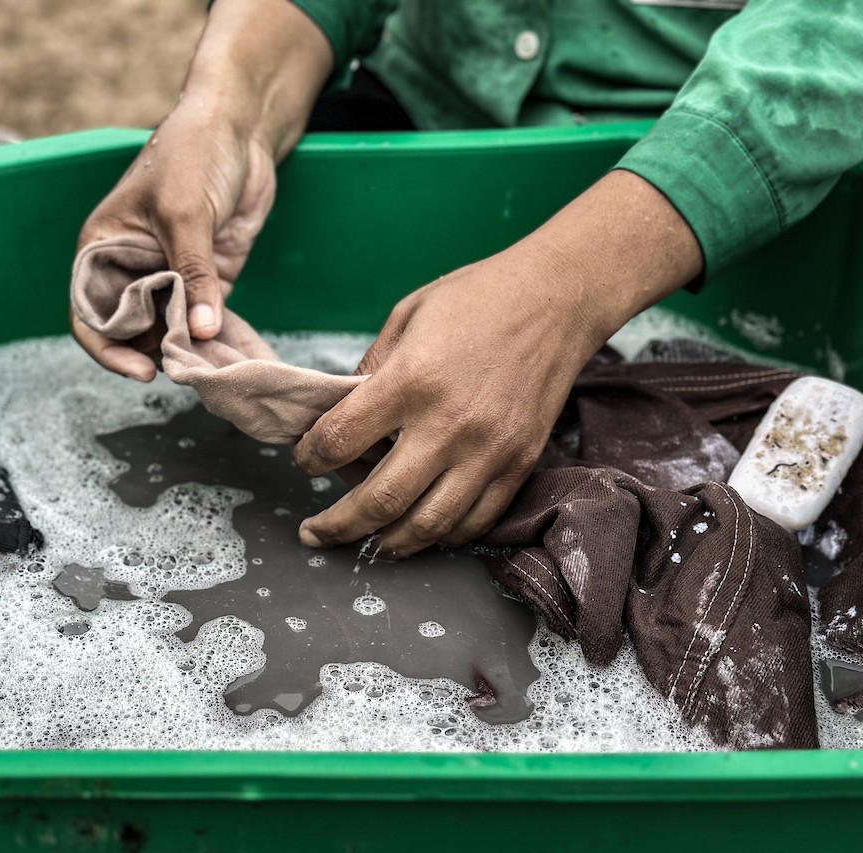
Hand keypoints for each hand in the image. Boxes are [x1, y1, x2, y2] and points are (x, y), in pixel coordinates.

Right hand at [71, 0, 331, 381]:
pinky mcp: (207, 279)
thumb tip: (200, 331)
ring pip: (168, 330)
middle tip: (184, 369)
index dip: (109, 348)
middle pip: (130, 330)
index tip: (142, 370)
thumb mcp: (184, 213)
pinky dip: (211, 339)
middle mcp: (131, 268)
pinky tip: (225, 356)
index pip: (91, 313)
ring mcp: (169, 276)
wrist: (240, 127)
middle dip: (152, 353)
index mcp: (103, 249)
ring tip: (207, 368)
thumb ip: (192, 273)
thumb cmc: (192, 153)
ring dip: (185, 351)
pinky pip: (203, 320)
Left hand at [294, 248, 601, 557]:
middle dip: (337, 526)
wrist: (558, 298)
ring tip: (367, 544)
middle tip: (315, 533)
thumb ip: (370, 371)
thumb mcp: (406, 316)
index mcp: (410, 380)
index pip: (340, 440)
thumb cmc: (477, 298)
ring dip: (389, 544)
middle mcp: (449, 424)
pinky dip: (443, 536)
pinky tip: (422, 531)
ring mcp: (488, 450)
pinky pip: (476, 521)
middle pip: (380, 501)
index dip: (310, 459)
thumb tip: (343, 417)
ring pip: (428, 525)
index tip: (304, 462)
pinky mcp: (519, 464)